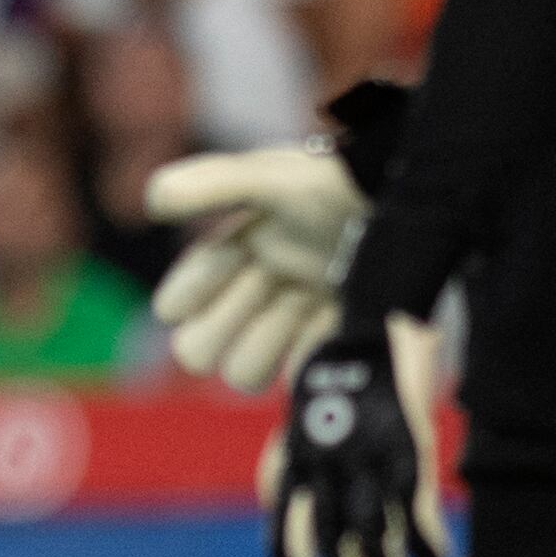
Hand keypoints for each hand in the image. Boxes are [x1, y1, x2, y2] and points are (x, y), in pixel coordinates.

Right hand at [147, 146, 364, 389]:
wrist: (402, 208)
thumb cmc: (334, 185)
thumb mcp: (270, 177)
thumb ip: (211, 184)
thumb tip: (152, 201)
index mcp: (230, 255)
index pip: (175, 304)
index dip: (193, 287)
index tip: (236, 253)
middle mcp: (254, 295)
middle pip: (196, 352)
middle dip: (225, 321)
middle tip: (268, 278)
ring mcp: (290, 324)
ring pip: (241, 374)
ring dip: (266, 338)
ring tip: (302, 297)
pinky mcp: (327, 345)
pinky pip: (294, 379)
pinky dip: (302, 354)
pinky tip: (325, 314)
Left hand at [261, 314, 449, 556]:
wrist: (366, 331)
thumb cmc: (332, 385)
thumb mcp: (296, 427)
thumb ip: (288, 470)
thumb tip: (280, 513)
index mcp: (292, 466)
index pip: (279, 534)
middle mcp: (323, 468)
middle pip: (331, 545)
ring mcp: (365, 460)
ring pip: (374, 541)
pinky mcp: (406, 452)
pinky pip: (418, 517)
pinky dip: (429, 549)